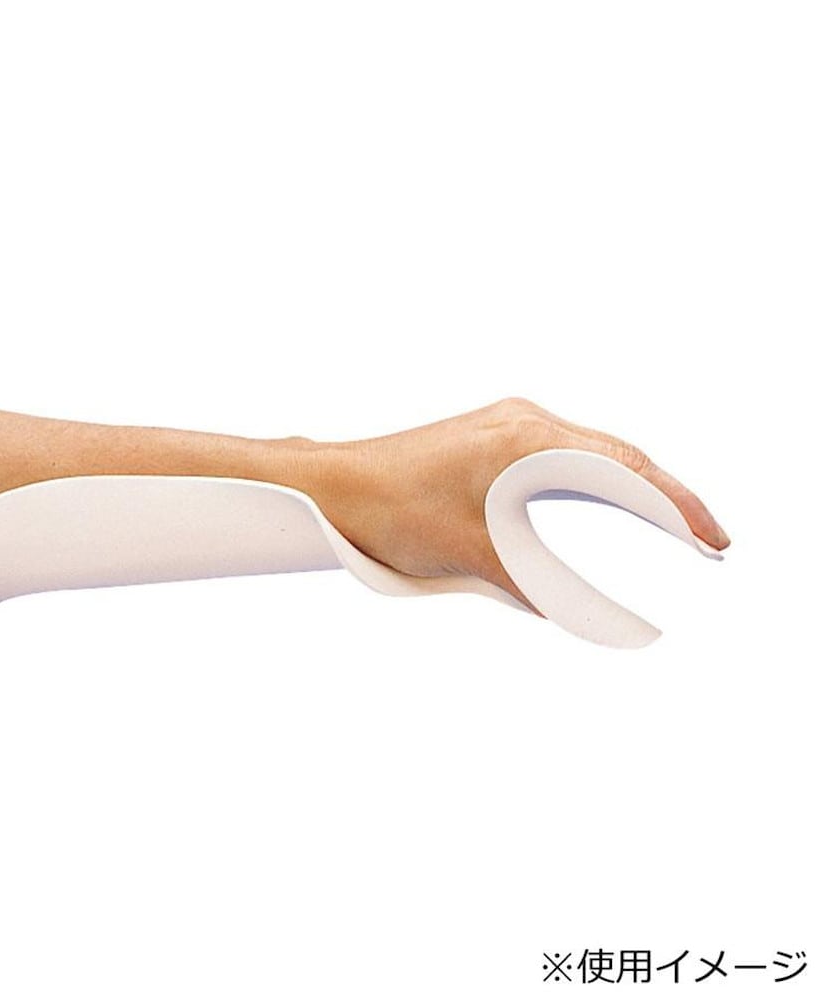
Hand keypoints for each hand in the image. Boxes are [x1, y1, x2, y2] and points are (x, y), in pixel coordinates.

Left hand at [303, 398, 729, 609]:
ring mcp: (507, 425)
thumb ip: (534, 582)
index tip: (711, 539)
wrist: (336, 483)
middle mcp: (524, 421)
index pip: (624, 470)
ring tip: (668, 523)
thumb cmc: (391, 508)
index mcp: (527, 439)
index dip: (675, 505)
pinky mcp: (491, 438)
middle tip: (705, 539)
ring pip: (590, 453)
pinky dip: (593, 482)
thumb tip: (581, 616)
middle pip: (617, 455)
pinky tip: (604, 503)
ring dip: (629, 487)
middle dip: (664, 496)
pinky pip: (561, 455)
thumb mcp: (471, 552)